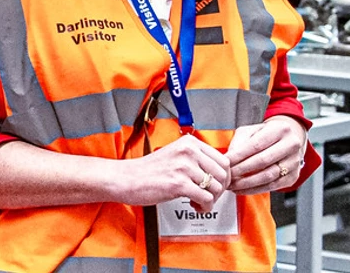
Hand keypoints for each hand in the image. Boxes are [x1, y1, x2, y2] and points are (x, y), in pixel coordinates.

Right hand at [112, 133, 231, 209]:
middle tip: (208, 195)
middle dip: (219, 190)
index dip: (223, 177)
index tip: (215, 185)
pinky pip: (206, 199)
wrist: (126, 178)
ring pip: (216, 188)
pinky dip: (204, 207)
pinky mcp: (178, 184)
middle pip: (223, 175)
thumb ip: (196, 159)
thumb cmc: (148, 170)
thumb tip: (220, 172)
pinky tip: (194, 205)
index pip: (223, 160)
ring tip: (198, 201)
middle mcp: (188, 152)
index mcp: (189, 142)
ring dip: (211, 200)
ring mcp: (183, 167)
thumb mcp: (175, 155)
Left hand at [226, 115, 306, 194]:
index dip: (239, 155)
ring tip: (231, 185)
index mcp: (280, 130)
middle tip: (227, 175)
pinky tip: (241, 189)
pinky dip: (255, 189)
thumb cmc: (265, 134)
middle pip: (263, 161)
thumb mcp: (251, 131)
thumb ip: (239, 142)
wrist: (288, 140)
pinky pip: (272, 186)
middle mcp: (291, 145)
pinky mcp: (294, 177)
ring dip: (247, 183)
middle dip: (241, 170)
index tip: (225, 162)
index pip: (256, 145)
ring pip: (268, 176)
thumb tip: (229, 159)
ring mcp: (294, 162)